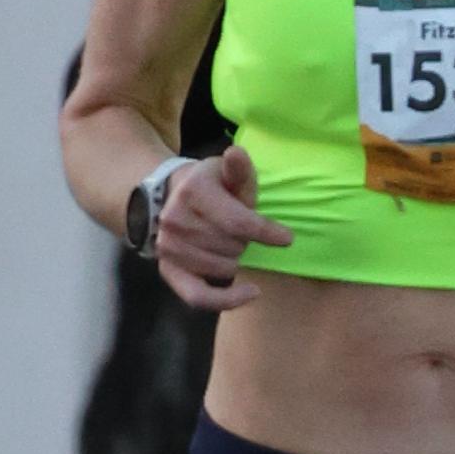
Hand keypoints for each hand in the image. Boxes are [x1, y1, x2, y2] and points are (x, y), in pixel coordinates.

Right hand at [138, 144, 275, 305]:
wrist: (169, 198)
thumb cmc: (210, 185)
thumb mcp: (227, 171)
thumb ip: (239, 169)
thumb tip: (236, 154)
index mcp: (192, 192)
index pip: (237, 222)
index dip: (266, 232)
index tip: (287, 238)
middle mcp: (175, 221)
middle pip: (233, 246)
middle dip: (245, 240)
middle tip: (239, 227)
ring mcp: (168, 247)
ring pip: (223, 269)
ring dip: (235, 258)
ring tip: (229, 241)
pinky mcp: (167, 269)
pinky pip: (198, 297)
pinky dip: (227, 300)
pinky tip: (251, 292)